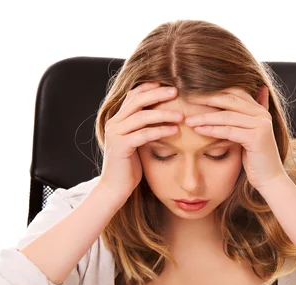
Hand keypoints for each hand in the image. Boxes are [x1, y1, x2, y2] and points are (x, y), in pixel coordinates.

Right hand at [99, 82, 182, 201]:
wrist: (115, 188)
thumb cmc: (129, 166)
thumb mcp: (137, 142)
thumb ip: (144, 128)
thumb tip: (163, 117)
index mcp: (117, 120)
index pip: (132, 96)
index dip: (149, 88)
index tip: (167, 85)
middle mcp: (114, 123)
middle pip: (137, 101)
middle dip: (158, 94)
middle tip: (176, 92)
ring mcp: (116, 134)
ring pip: (141, 116)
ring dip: (163, 113)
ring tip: (181, 114)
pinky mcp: (121, 146)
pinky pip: (143, 134)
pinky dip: (160, 131)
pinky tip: (175, 131)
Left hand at [184, 86, 287, 191]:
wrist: (269, 179)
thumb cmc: (255, 158)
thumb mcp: (249, 134)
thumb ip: (244, 118)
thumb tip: (243, 99)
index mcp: (260, 110)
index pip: (235, 92)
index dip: (214, 91)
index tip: (194, 93)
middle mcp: (262, 114)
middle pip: (229, 100)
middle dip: (206, 99)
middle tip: (187, 99)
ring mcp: (261, 125)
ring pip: (226, 116)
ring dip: (205, 117)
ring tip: (189, 120)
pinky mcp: (256, 138)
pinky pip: (229, 131)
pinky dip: (212, 130)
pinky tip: (198, 130)